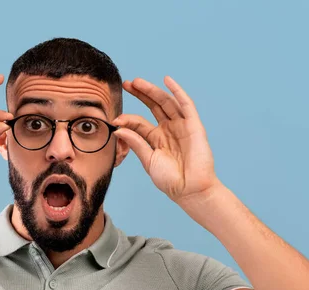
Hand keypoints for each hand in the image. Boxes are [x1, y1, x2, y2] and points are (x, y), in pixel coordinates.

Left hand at [112, 76, 220, 204]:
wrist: (190, 190)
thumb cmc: (170, 180)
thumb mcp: (148, 160)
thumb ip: (136, 143)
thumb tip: (118, 129)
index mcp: (156, 139)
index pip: (139, 122)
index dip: (127, 118)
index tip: (114, 118)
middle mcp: (168, 129)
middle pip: (153, 106)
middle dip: (140, 94)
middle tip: (126, 84)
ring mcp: (181, 126)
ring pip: (166, 102)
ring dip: (152, 90)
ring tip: (137, 82)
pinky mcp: (194, 126)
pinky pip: (186, 105)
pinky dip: (177, 91)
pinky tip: (167, 80)